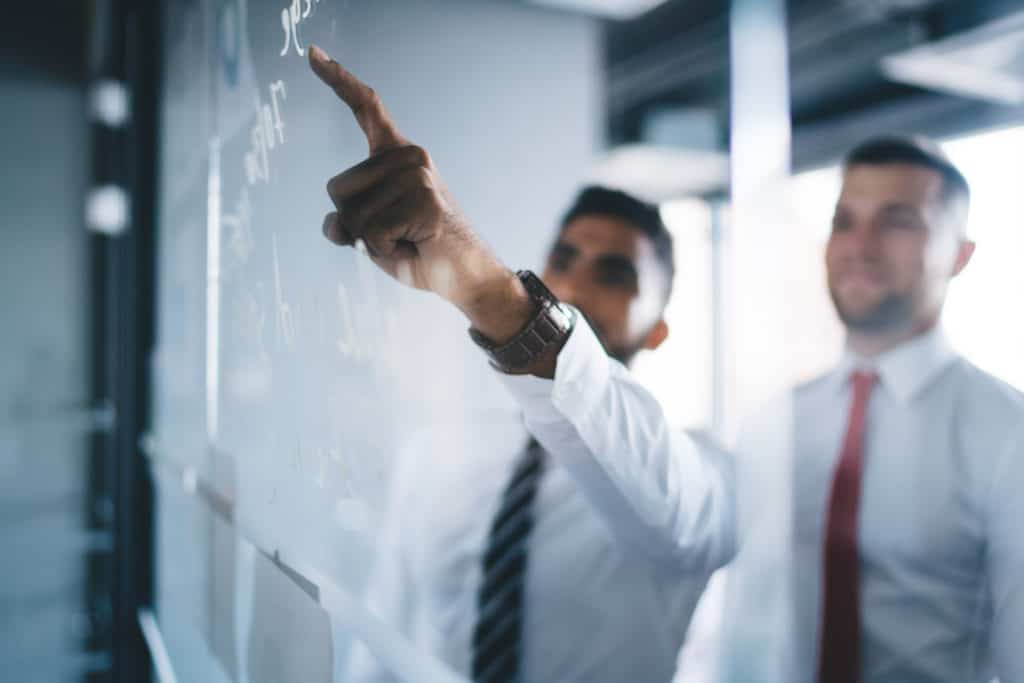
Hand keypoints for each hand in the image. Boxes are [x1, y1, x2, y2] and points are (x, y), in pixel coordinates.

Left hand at [308, 45, 534, 343]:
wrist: (463, 276)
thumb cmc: (417, 250)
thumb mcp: (370, 235)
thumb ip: (345, 223)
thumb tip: (333, 225)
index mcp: (397, 155)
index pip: (366, 108)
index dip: (338, 80)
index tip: (312, 53)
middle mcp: (409, 156)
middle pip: (336, 188)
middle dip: (353, 222)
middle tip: (393, 233)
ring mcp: (418, 176)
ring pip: (352, 215)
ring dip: (370, 241)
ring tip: (405, 241)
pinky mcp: (423, 201)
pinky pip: (371, 233)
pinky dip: (383, 251)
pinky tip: (412, 247)